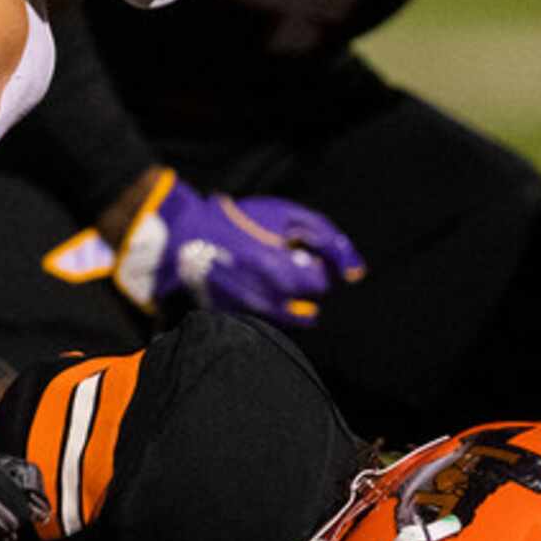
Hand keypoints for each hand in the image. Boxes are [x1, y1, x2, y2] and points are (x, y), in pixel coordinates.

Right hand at [110, 168, 363, 325]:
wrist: (185, 233)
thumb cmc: (241, 220)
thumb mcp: (288, 215)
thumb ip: (328, 240)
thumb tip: (356, 274)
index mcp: (278, 268)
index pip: (320, 286)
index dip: (314, 269)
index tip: (299, 257)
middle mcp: (262, 297)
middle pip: (306, 311)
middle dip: (301, 291)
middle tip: (284, 270)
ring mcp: (244, 312)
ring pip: (285, 322)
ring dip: (286, 305)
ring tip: (271, 282)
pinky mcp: (229, 319)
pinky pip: (262, 325)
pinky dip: (264, 312)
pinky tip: (252, 290)